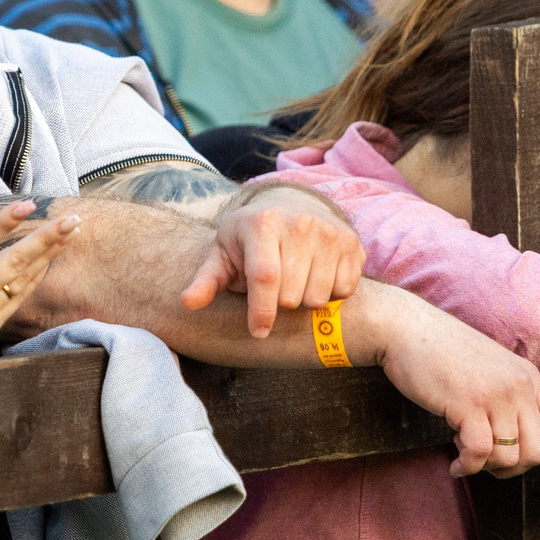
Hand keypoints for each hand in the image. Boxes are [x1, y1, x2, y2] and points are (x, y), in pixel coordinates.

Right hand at [0, 202, 79, 362]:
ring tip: (71, 231)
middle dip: (45, 239)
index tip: (24, 203)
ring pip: (25, 279)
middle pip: (16, 263)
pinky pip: (21, 297)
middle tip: (70, 219)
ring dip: (50, 253)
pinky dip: (38, 275)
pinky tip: (50, 259)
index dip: (3, 223)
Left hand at [179, 184, 364, 336]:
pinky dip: (330, 294)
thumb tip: (187, 303)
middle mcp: (300, 223)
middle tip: (274, 288)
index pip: (265, 277)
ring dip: (304, 301)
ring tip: (294, 281)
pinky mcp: (353, 244)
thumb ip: (207, 281)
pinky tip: (316, 276)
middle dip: (279, 303)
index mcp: (263, 224)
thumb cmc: (249, 240)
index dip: (261, 311)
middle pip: (292, 295)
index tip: (257, 332)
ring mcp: (330, 232)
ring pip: (318, 299)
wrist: (289, 208)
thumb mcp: (224, 255)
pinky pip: (343, 292)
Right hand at [360, 289, 539, 478]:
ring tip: (464, 455)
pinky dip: (467, 466)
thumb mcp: (491, 369)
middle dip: (513, 469)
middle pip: (537, 451)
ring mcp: (495, 395)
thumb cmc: (441, 351)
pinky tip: (455, 464)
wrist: (406, 329)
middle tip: (487, 464)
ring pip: (509, 457)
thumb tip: (516, 442)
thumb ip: (510, 397)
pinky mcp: (468, 405)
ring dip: (485, 467)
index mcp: (529, 378)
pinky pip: (479, 453)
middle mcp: (519, 386)